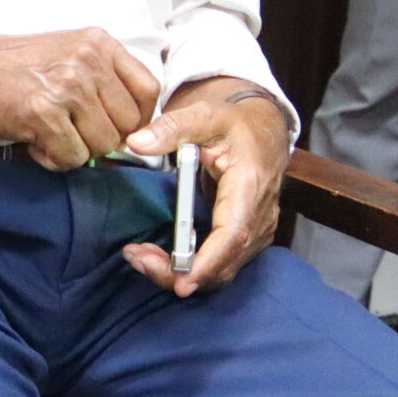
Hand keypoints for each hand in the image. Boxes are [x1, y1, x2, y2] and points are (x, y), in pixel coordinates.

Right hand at [0, 25, 161, 170]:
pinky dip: (53, 160)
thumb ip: (102, 77)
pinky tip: (34, 143)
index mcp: (98, 43)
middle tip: (70, 133)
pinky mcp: (44, 114)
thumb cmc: (8, 64)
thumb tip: (133, 128)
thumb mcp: (67, 51)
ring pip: (103, 145)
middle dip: (101, 138)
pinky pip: (72, 158)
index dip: (137, 118)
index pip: (148, 90)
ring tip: (48, 135)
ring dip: (76, 151)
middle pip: (128, 124)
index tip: (114, 126)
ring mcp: (66, 87)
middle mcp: (88, 61)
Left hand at [119, 89, 290, 295]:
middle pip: (225, 261)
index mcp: (249, 186)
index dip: (209, 261)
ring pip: (222, 269)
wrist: (262, 129)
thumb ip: (170, 127)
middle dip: (180, 271)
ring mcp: (255, 230)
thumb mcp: (203, 114)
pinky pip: (219, 263)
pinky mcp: (245, 237)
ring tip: (138, 257)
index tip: (182, 282)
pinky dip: (189, 267)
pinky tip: (155, 256)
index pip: (234, 233)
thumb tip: (135, 142)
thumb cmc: (233, 122)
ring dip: (180, 272)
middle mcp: (259, 215)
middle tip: (137, 259)